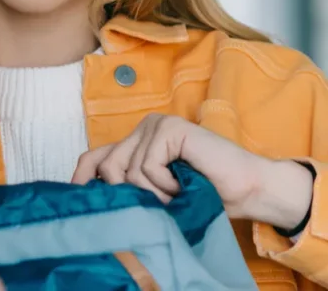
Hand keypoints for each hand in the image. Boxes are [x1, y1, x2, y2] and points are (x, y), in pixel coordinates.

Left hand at [72, 113, 312, 228]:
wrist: (249, 190)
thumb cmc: (205, 196)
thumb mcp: (157, 194)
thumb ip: (129, 188)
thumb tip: (91, 197)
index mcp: (135, 144)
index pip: (93, 158)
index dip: (82, 180)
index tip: (78, 201)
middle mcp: (141, 129)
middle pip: (107, 167)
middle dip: (129, 195)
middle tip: (162, 201)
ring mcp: (155, 125)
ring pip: (127, 171)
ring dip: (154, 193)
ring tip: (178, 191)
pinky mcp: (168, 129)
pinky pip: (147, 167)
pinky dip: (166, 184)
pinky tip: (186, 180)